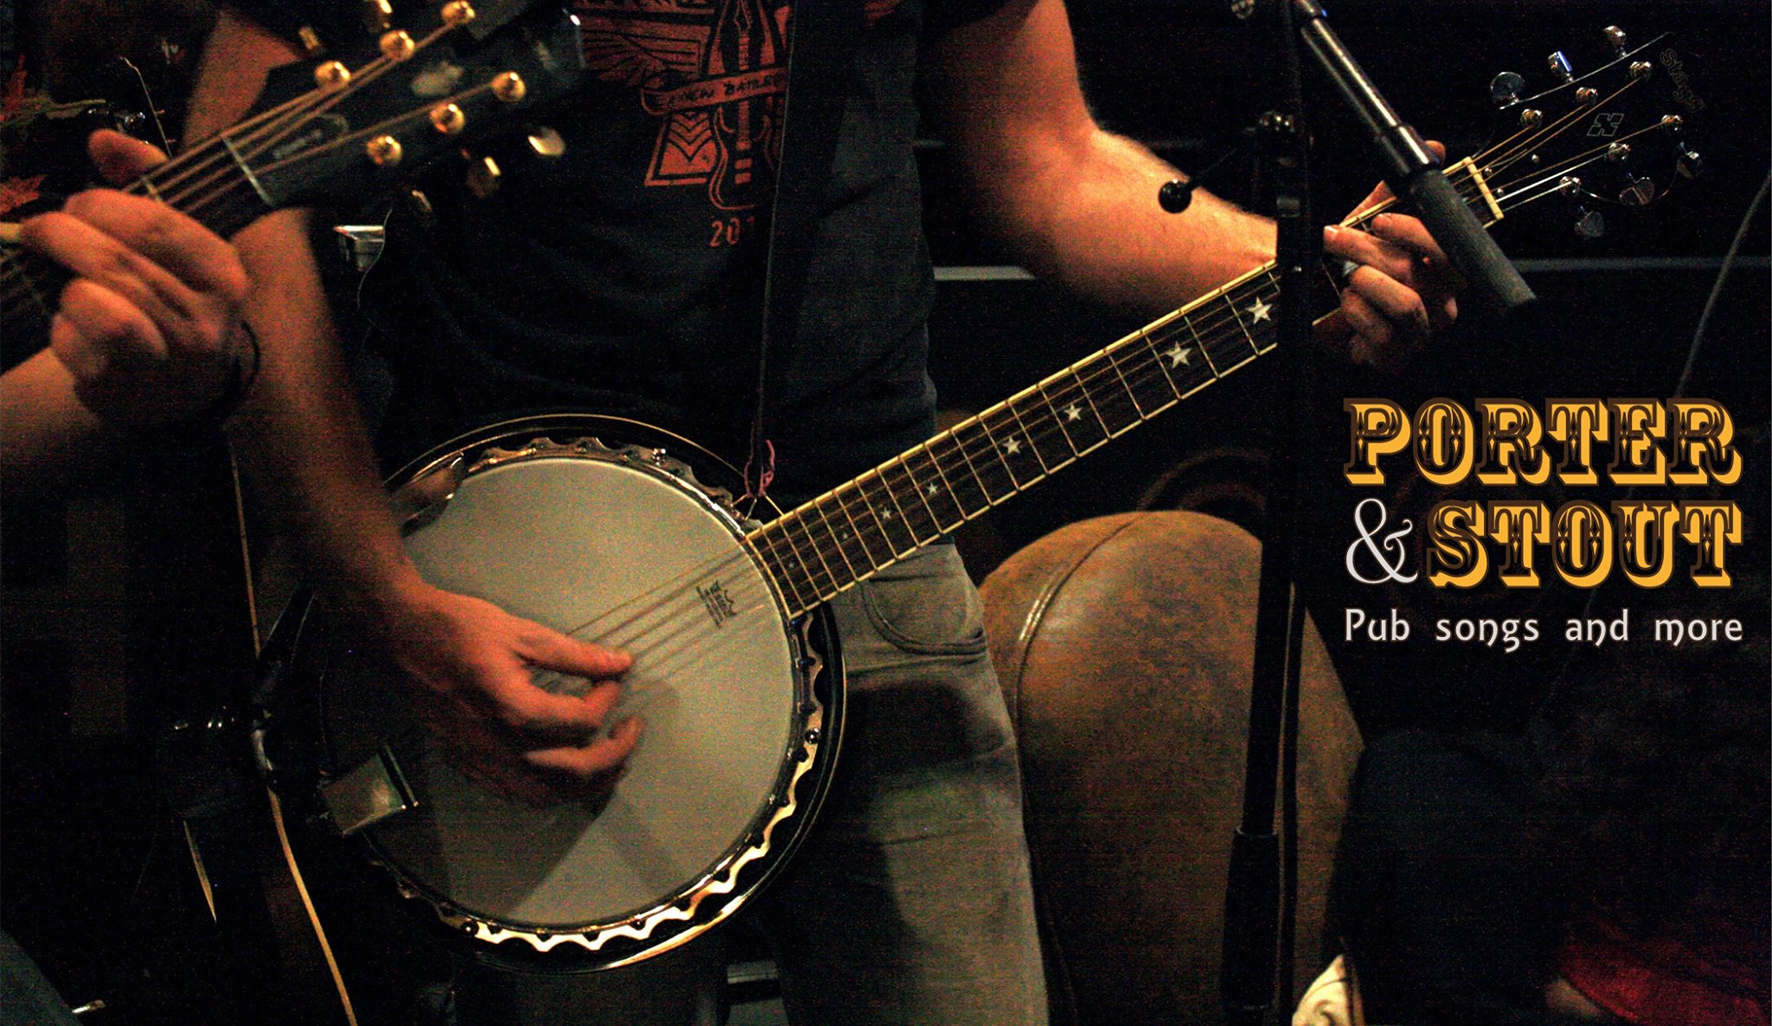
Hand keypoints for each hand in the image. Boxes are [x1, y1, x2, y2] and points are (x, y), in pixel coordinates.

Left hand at [18, 130, 250, 423]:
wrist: (184, 391)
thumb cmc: (174, 299)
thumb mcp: (180, 242)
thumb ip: (148, 183)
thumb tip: (104, 141)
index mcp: (224, 273)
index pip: (155, 223)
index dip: (99, 205)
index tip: (77, 205)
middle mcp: (206, 318)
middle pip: (113, 259)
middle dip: (61, 234)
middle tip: (43, 231)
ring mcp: (167, 357)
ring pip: (90, 300)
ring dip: (62, 283)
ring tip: (62, 280)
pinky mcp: (127, 387)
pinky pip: (74, 341)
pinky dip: (60, 329)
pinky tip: (71, 327)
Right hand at [374, 582, 641, 806]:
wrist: (399, 637)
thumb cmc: (457, 628)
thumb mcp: (522, 633)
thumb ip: (575, 654)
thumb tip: (620, 662)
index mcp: (512, 709)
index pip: (581, 721)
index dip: (606, 699)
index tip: (611, 679)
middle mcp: (498, 745)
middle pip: (574, 771)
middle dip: (614, 753)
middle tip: (631, 729)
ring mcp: (480, 760)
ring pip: (548, 795)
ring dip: (588, 783)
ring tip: (611, 760)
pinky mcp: (467, 764)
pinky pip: (517, 794)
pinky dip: (552, 791)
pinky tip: (566, 773)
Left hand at [1319, 142, 1461, 372]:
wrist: (1321, 310)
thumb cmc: (1353, 270)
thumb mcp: (1371, 225)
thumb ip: (1396, 192)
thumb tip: (1431, 147)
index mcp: (1444, 270)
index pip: (1449, 250)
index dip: (1414, 233)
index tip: (1378, 221)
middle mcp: (1441, 303)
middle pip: (1418, 272)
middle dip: (1368, 250)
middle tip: (1334, 238)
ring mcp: (1421, 333)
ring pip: (1404, 302)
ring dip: (1362, 283)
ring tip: (1343, 279)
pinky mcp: (1397, 358)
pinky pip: (1382, 333)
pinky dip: (1355, 313)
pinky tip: (1344, 305)